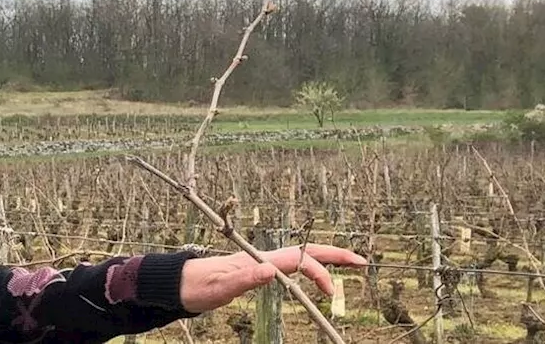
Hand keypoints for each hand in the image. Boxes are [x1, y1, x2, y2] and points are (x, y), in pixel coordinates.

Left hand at [180, 244, 366, 312]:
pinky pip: (293, 265)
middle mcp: (266, 257)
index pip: (300, 260)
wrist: (183, 284)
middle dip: (336, 254)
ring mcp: (264, 263)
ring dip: (327, 257)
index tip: (330, 294)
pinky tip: (318, 274)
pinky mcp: (259, 270)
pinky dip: (312, 266)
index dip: (319, 273)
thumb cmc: (201, 286)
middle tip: (362, 261)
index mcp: (262, 260)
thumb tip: (271, 271)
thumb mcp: (221, 287)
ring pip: (302, 255)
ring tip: (350, 263)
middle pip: (308, 250)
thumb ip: (245, 279)